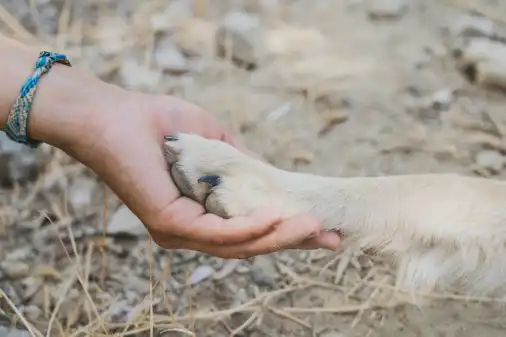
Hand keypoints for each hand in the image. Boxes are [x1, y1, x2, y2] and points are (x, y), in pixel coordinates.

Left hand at [61, 90, 340, 257]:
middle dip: (293, 241)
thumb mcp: (216, 143)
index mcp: (201, 214)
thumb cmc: (160, 124)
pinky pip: (217, 233)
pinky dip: (250, 227)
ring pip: (239, 245)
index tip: (325, 231)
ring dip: (280, 236)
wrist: (114, 115)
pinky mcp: (169, 225)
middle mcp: (191, 230)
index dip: (289, 231)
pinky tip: (276, 215)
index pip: (251, 230)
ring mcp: (179, 232)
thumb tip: (272, 176)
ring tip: (314, 226)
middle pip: (251, 245)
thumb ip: (243, 164)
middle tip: (331, 237)